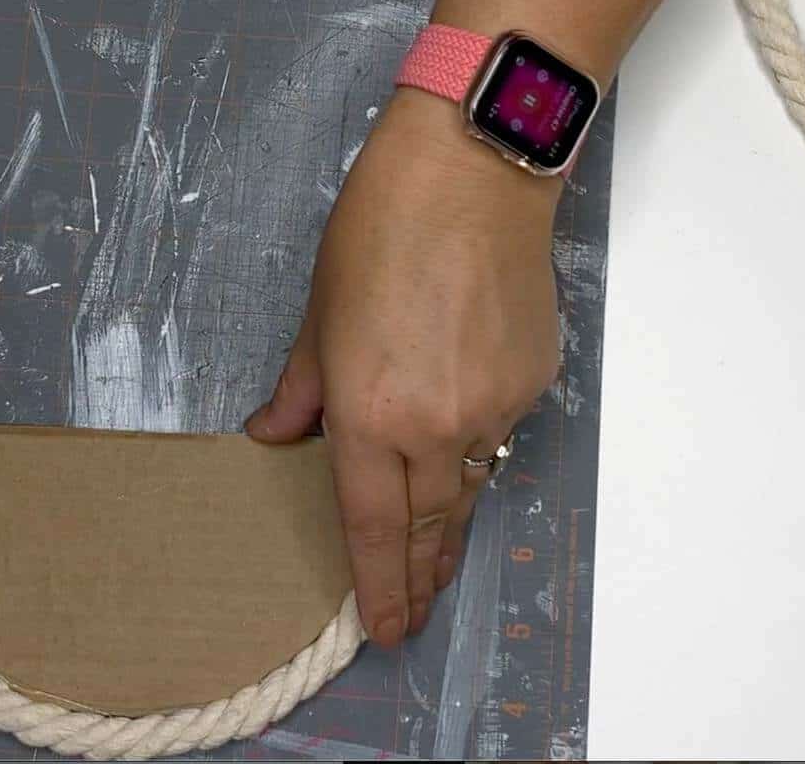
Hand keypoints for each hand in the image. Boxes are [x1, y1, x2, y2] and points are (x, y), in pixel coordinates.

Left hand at [247, 88, 561, 646]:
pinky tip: (460, 447)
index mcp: (369, 413)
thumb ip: (300, 393)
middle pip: (428, 524)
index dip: (378, 583)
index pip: (372, 524)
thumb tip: (273, 436)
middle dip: (419, 576)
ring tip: (436, 558)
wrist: (469, 177)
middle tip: (412, 612)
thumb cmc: (376, 235)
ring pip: (468, 487)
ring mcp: (492, 408)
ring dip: (448, 526)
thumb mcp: (317, 319)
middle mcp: (435, 426)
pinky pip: (497, 436)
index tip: (386, 627)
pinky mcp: (531, 384)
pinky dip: (475, 452)